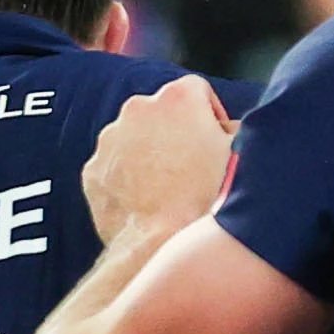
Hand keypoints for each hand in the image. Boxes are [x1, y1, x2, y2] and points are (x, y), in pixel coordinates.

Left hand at [84, 77, 234, 240]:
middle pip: (162, 112)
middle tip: (193, 165)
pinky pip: (114, 164)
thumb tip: (230, 130)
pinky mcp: (93, 167)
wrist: (159, 242)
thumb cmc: (204, 200)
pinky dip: (127, 175)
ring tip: (169, 185)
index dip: (210, 114)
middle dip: (176, 132)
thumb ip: (237, 131)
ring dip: (150, 152)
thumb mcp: (239, 156)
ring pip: (134, 137)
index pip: (198, 91)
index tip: (214, 138)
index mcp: (178, 97)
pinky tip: (146, 198)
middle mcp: (138, 108)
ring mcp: (110, 138)